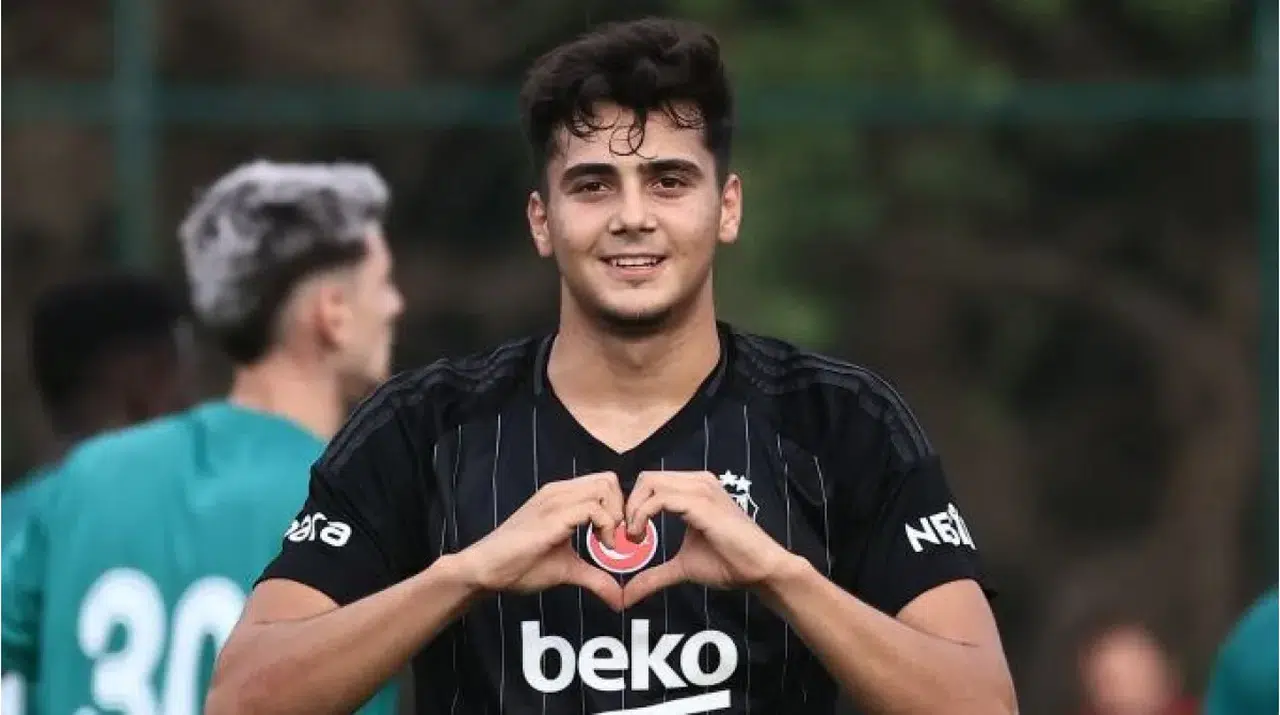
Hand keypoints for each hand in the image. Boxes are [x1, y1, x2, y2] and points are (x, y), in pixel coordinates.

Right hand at [457, 471, 624, 610]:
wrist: (485, 569)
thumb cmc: (519, 566)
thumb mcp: (568, 570)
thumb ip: (596, 578)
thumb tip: (620, 600)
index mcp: (562, 497)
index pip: (605, 483)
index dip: (619, 508)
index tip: (618, 537)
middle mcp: (559, 492)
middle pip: (609, 480)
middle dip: (622, 508)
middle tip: (617, 538)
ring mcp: (554, 501)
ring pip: (604, 487)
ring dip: (615, 516)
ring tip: (608, 543)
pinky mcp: (552, 517)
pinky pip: (592, 508)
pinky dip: (606, 526)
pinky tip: (601, 546)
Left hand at [620, 470, 795, 607]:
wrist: (761, 568)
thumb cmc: (729, 563)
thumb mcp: (682, 567)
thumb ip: (654, 576)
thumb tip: (626, 597)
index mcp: (693, 489)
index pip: (650, 483)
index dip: (632, 505)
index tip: (629, 534)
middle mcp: (697, 482)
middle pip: (646, 478)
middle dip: (628, 505)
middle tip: (628, 535)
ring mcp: (700, 489)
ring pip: (649, 483)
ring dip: (633, 510)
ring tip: (634, 537)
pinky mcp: (701, 503)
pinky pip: (659, 498)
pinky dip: (641, 515)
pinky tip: (640, 536)